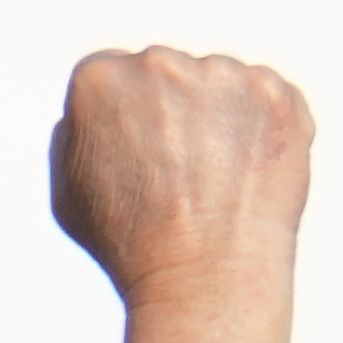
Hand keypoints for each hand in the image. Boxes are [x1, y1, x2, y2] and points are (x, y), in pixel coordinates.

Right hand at [50, 47, 312, 342]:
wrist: (204, 278)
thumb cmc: (130, 248)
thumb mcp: (67, 192)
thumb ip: (73, 134)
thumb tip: (91, 111)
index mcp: (99, 79)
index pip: (109, 75)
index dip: (121, 120)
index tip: (136, 158)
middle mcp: (160, 63)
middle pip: (164, 73)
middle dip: (170, 111)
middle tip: (177, 173)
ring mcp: (222, 74)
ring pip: (217, 83)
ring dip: (218, 117)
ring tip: (215, 181)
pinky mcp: (274, 92)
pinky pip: (265, 99)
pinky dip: (261, 129)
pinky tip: (246, 175)